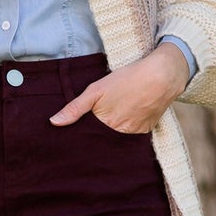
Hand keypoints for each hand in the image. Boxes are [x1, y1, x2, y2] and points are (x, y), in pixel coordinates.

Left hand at [49, 44, 189, 132]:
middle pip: (104, 140)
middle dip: (97, 137)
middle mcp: (120, 134)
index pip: (89, 138)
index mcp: (105, 125)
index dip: (83, 136)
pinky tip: (126, 117)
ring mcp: (135, 133)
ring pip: (118, 138)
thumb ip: (75, 108)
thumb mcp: (96, 90)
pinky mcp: (147, 130)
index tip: (76, 136)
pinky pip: (133, 134)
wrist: (161, 76)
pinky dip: (128, 129)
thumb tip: (54, 122)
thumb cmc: (127, 79)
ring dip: (113, 133)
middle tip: (95, 126)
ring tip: (112, 119)